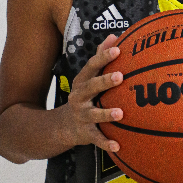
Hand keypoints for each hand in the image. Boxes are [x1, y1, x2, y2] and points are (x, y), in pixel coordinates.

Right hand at [64, 34, 122, 152]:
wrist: (62, 126)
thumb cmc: (84, 95)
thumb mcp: (88, 76)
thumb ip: (101, 56)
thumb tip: (114, 36)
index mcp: (82, 81)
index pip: (92, 66)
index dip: (103, 57)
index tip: (118, 49)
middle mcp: (79, 97)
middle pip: (91, 87)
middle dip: (105, 81)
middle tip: (120, 76)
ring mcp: (82, 115)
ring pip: (93, 114)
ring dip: (106, 114)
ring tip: (120, 113)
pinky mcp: (85, 133)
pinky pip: (96, 139)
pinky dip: (106, 143)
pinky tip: (118, 146)